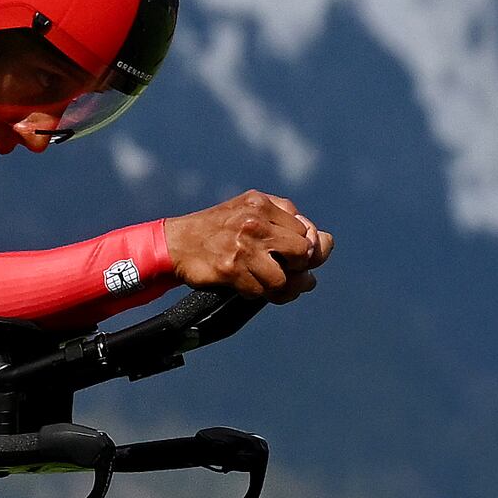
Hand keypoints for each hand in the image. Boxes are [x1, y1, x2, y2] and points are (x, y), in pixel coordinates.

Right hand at [158, 191, 331, 300]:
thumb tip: (321, 240)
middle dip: (299, 269)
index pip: (306, 232)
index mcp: (262, 203)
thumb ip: (284, 216)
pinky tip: (246, 286)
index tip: (297, 258)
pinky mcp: (230, 269)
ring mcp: (242, 246)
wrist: (176, 243)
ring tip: (271, 286)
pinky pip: (260, 292)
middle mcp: (254, 222)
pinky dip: (256, 293)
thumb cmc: (218, 228)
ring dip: (279, 288)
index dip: (308, 249)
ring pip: (284, 280)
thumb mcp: (249, 208)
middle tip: (289, 274)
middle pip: (303, 254)